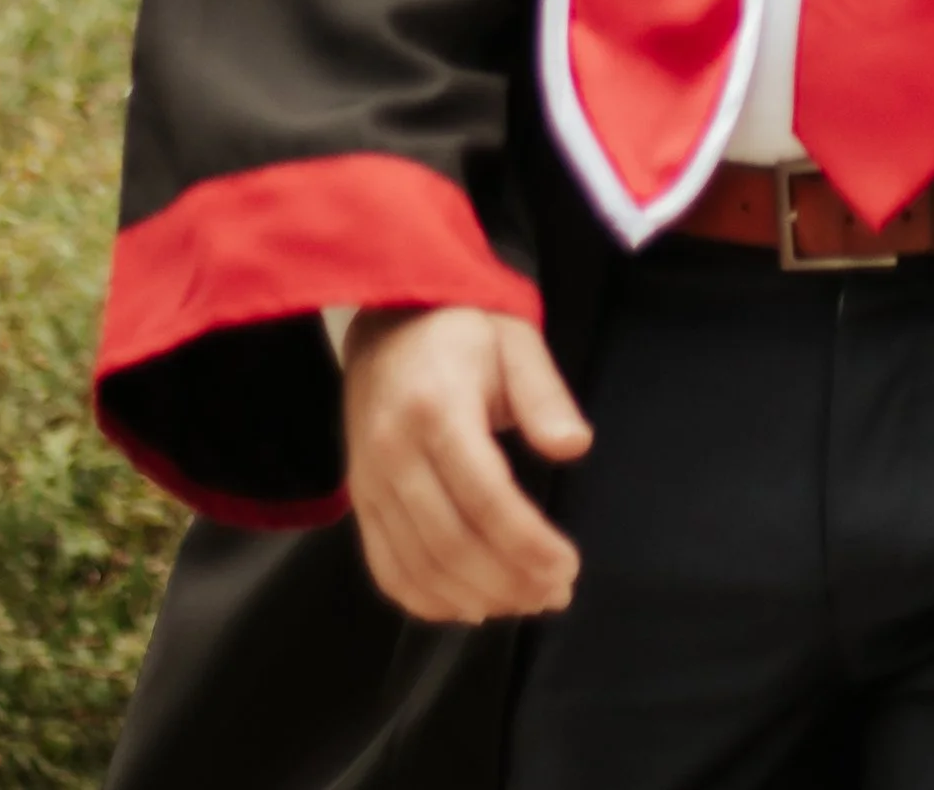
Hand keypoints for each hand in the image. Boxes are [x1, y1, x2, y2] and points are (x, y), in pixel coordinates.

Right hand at [342, 305, 591, 622]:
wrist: (387, 326)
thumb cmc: (462, 333)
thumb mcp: (515, 340)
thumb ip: (544, 394)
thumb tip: (574, 447)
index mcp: (437, 409)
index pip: (486, 498)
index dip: (528, 544)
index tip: (568, 567)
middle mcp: (394, 453)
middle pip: (452, 543)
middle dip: (509, 581)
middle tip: (557, 593)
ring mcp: (369, 483)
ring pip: (419, 567)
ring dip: (476, 599)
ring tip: (525, 602)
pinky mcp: (359, 503)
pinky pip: (387, 569)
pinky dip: (427, 601)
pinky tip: (470, 607)